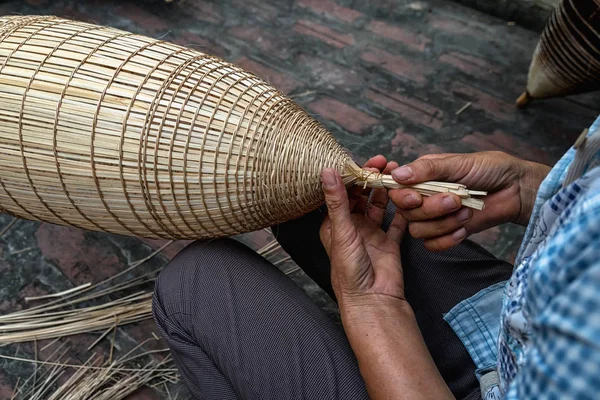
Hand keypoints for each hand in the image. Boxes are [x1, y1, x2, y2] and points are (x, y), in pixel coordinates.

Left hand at [319, 156, 407, 303]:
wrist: (372, 300)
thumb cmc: (349, 270)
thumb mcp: (341, 231)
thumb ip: (337, 201)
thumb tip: (328, 172)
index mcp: (336, 224)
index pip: (344, 193)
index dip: (354, 175)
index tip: (365, 161)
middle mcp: (353, 227)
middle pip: (363, 196)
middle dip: (372, 179)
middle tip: (385, 163)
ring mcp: (372, 234)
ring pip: (380, 206)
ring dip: (387, 191)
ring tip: (397, 175)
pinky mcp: (389, 242)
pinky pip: (397, 222)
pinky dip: (403, 210)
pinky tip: (409, 195)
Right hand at [389, 151, 550, 250]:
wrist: (516, 190)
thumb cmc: (489, 169)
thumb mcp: (457, 163)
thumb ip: (427, 169)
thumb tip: (397, 174)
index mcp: (421, 177)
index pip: (396, 192)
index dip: (402, 197)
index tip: (416, 196)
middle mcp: (423, 198)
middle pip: (407, 214)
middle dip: (430, 209)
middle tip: (455, 200)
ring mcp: (435, 217)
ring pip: (418, 231)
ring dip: (442, 224)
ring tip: (465, 212)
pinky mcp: (447, 233)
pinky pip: (432, 245)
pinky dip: (448, 239)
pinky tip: (464, 227)